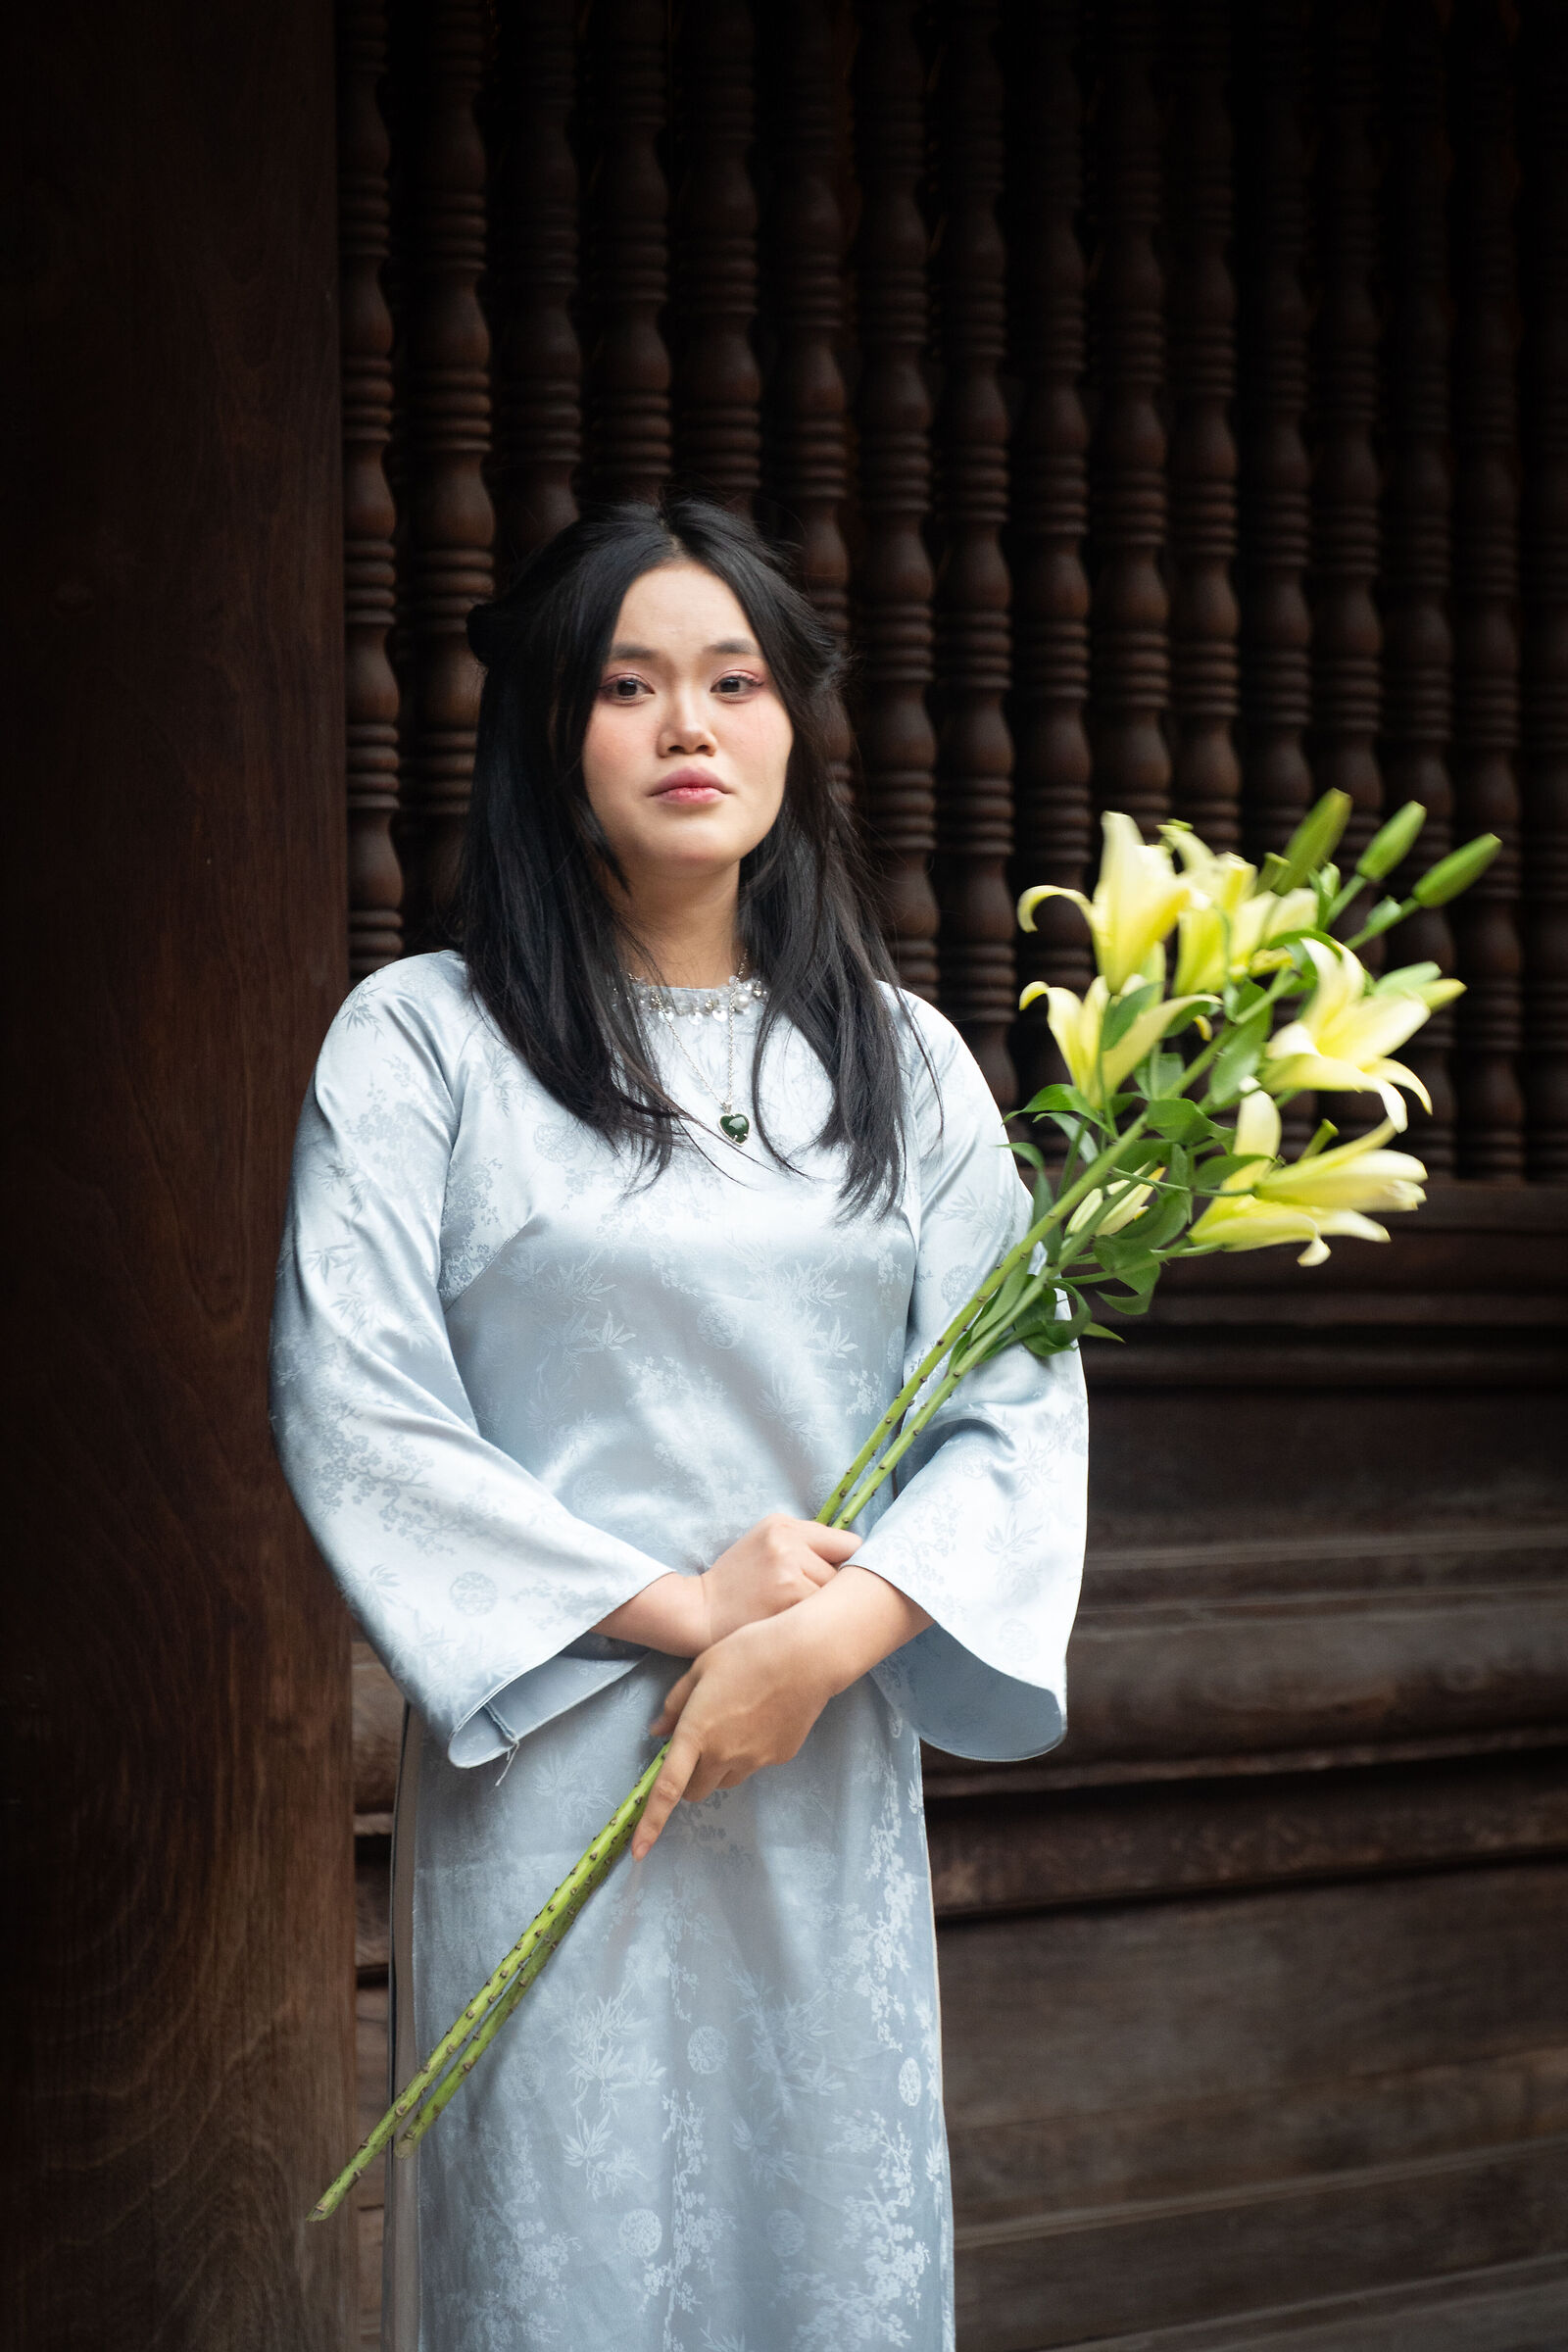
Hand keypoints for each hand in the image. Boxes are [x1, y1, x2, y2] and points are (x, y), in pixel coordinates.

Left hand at [630, 1564, 933, 1858]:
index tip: (639, 1850)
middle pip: (696, 1791)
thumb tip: (658, 1731)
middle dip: (689, 1777)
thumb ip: (675, 1703)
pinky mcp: (779, 1758)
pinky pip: (752, 1765)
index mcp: (697, 1733)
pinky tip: (761, 1717)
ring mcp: (754, 1761)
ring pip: (725, 1780)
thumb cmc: (748, 1651)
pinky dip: (747, 1752)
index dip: (651, 1823)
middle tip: (696, 1744)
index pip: (668, 1789)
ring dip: (718, 1766)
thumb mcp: (701, 1667)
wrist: (807, 1656)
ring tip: (734, 1722)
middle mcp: (723, 1755)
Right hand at [696, 1512, 857, 1646]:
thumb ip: (807, 1543)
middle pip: (847, 1573)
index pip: (849, 1544)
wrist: (699, 1613)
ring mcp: (790, 1573)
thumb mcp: (765, 1543)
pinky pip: (823, 1615)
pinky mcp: (789, 1602)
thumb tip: (857, 1558)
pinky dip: (815, 1625)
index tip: (841, 1580)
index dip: (848, 1565)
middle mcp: (789, 1543)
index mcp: (784, 1525)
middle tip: (813, 1602)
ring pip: (837, 1596)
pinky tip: (796, 1628)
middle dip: (836, 1590)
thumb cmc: (737, 1581)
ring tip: (799, 1615)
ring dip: (825, 1610)